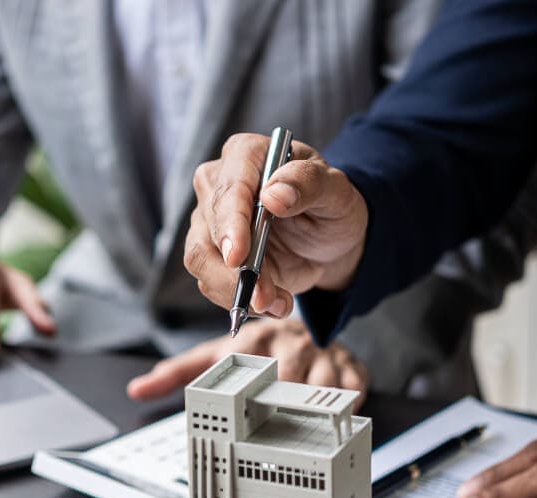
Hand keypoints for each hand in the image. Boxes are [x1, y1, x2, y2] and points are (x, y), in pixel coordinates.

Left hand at [125, 318, 368, 400]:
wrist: (305, 328)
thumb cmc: (257, 347)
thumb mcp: (216, 355)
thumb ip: (178, 373)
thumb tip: (138, 389)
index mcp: (254, 340)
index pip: (251, 363)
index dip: (251, 384)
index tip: (248, 405)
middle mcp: (288, 343)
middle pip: (290, 377)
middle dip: (285, 401)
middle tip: (277, 421)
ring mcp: (321, 353)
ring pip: (324, 384)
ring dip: (316, 405)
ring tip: (306, 422)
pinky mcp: (350, 364)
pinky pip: (355, 387)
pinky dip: (347, 404)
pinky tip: (335, 413)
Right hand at [184, 133, 368, 318]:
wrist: (328, 239)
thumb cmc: (331, 205)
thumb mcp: (336, 191)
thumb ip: (309, 184)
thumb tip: (273, 195)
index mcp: (246, 154)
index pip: (229, 188)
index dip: (231, 223)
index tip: (238, 257)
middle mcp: (218, 183)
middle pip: (208, 228)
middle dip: (235, 271)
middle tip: (268, 297)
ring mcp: (210, 220)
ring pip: (200, 259)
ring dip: (235, 290)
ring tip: (276, 304)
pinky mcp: (211, 253)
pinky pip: (210, 281)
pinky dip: (239, 299)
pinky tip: (272, 302)